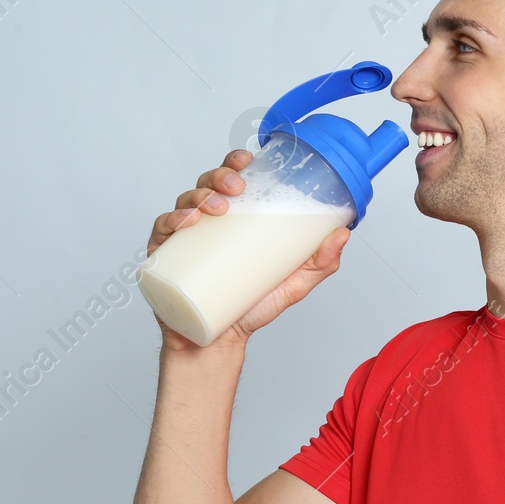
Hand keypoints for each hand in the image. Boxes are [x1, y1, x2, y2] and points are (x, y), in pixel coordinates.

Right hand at [146, 149, 351, 352]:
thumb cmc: (251, 308)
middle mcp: (206, 223)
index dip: (234, 162)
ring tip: (217, 208)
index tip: (247, 160)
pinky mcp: (164, 259)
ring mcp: (183, 239)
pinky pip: (161, 231)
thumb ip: (319, 262)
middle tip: (236, 188)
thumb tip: (343, 235)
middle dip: (219, 177)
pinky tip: (186, 222)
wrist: (219, 343)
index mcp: (233, 220)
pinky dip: (171, 221)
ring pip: (185, 203)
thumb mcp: (292, 284)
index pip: (231, 180)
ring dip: (199, 196)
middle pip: (206, 185)